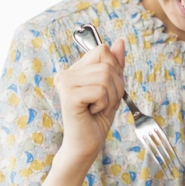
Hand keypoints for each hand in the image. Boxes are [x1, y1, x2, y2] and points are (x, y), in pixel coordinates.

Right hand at [54, 40, 125, 165]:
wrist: (87, 144)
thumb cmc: (98, 118)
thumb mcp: (112, 87)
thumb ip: (115, 64)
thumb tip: (119, 41)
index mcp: (75, 69)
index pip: (103, 50)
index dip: (115, 70)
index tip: (107, 90)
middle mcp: (66, 73)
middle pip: (107, 64)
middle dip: (116, 87)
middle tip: (104, 104)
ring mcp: (65, 84)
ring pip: (105, 76)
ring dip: (111, 97)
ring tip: (98, 108)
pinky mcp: (68, 96)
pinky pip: (100, 90)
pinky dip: (104, 104)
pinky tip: (92, 112)